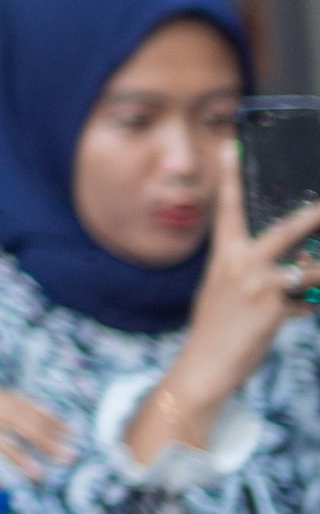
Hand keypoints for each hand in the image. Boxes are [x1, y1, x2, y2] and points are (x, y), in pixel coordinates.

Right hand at [134, 146, 319, 458]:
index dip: (231, 177)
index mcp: (223, 257)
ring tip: (316, 268)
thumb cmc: (219, 329)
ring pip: (308, 266)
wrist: (205, 366)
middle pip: (283, 229)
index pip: (227, 209)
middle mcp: (239, 265)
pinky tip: (307, 308)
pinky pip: (308, 297)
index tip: (235, 148)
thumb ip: (262, 273)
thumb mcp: (230, 293)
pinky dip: (312, 303)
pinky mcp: (272, 309)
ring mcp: (256, 286)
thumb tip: (302, 264)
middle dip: (312, 216)